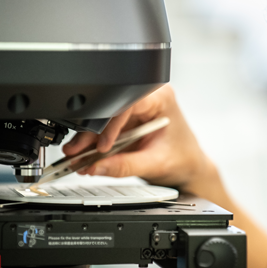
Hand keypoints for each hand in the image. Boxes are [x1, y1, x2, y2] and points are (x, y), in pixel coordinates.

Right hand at [62, 85, 211, 189]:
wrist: (191, 168)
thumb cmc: (184, 159)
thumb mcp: (154, 164)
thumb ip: (123, 166)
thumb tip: (94, 166)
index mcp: (160, 99)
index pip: (126, 102)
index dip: (110, 124)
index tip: (103, 145)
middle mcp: (147, 100)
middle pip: (110, 112)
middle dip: (92, 135)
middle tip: (75, 152)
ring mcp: (136, 111)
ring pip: (104, 122)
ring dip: (88, 141)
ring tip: (75, 157)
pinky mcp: (128, 123)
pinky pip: (106, 132)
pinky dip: (95, 146)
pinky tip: (85, 156)